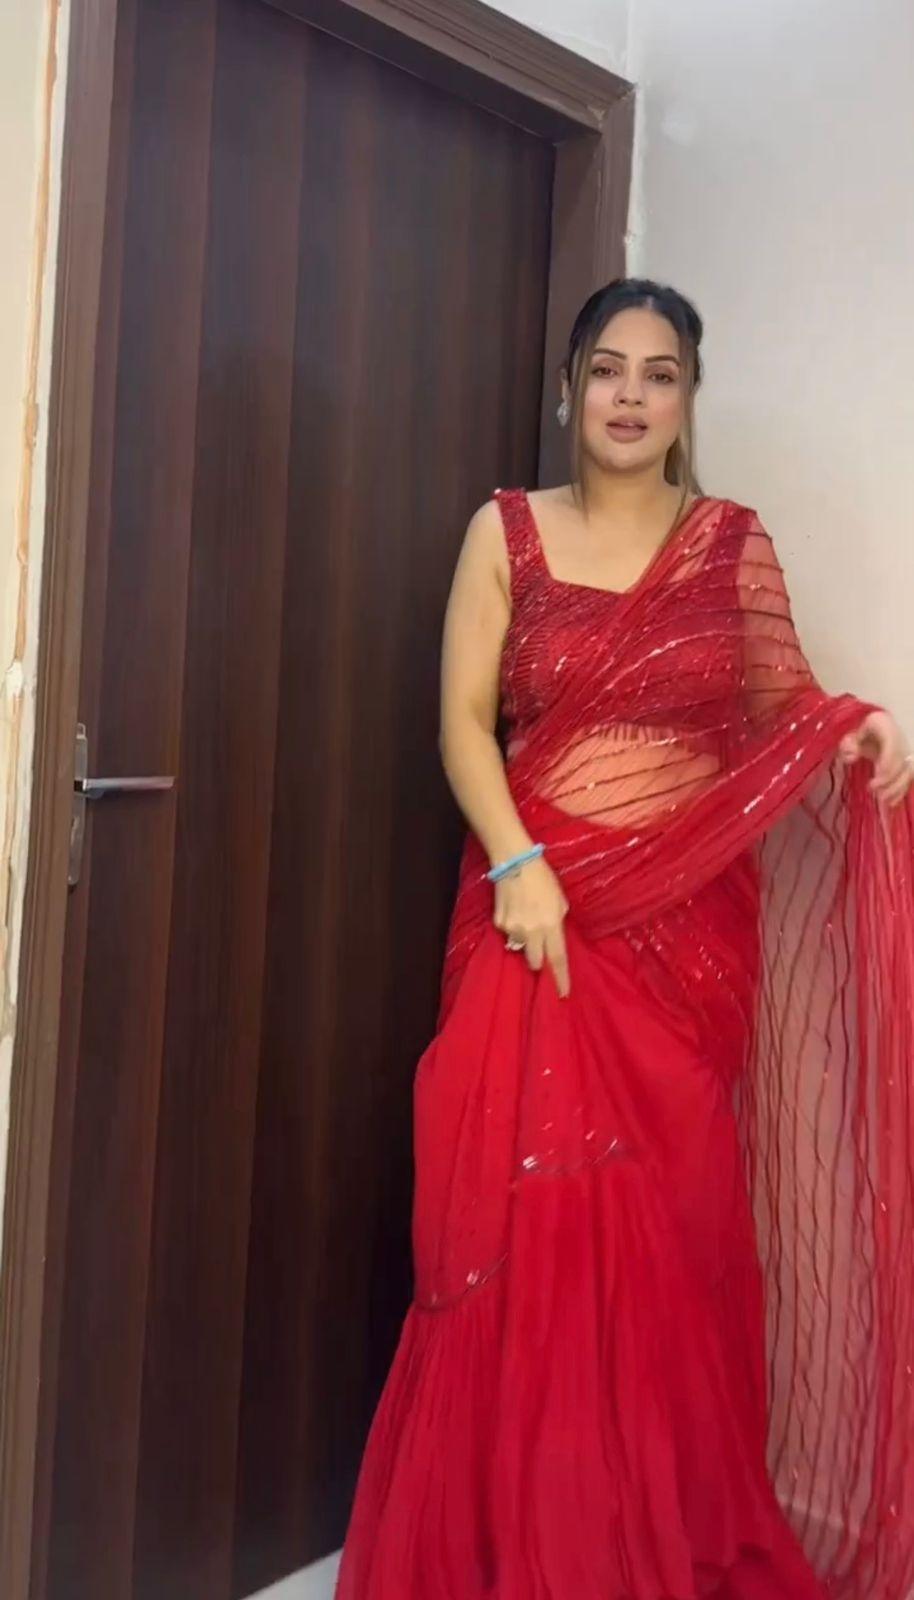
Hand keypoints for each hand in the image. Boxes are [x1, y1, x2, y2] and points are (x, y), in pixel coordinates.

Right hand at [492, 856, 570, 997]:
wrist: (514, 861)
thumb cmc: (543, 878)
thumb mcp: (560, 900)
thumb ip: (558, 922)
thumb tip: (553, 937)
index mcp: (551, 924)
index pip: (558, 958)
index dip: (560, 978)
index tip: (563, 994)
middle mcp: (532, 931)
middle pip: (535, 961)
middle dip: (539, 959)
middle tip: (541, 946)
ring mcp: (513, 928)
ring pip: (519, 947)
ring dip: (524, 940)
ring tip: (525, 918)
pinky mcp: (498, 922)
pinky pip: (507, 933)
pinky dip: (512, 927)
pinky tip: (514, 909)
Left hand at [839, 710, 912, 807]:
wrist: (870, 729)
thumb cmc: (857, 732)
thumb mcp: (848, 734)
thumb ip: (848, 744)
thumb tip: (851, 756)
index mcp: (884, 725)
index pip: (892, 741)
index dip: (888, 759)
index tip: (877, 774)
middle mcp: (899, 737)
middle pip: (901, 759)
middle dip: (889, 777)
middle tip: (872, 788)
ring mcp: (905, 751)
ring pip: (908, 770)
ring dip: (896, 787)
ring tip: (882, 799)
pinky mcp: (905, 763)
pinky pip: (908, 778)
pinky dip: (900, 791)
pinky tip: (891, 803)